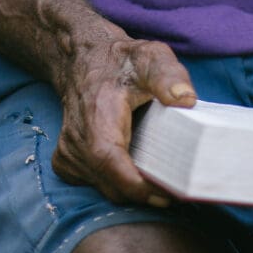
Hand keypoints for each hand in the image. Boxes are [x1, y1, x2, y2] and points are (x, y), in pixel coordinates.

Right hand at [49, 37, 197, 207]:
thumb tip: (186, 100)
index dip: (138, 186)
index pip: (110, 163)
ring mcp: (69, 152)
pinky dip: (117, 185)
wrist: (82, 59)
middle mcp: (77, 139)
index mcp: (97, 118)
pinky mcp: (66, 160)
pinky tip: (134, 170)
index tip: (171, 194)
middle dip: (147, 194)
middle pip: (113, 186)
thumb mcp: (150, 58)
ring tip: (163, 179)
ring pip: (106, 189)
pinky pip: (95, 185)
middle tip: (180, 187)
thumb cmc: (120, 61)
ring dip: (134, 191)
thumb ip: (168, 74)